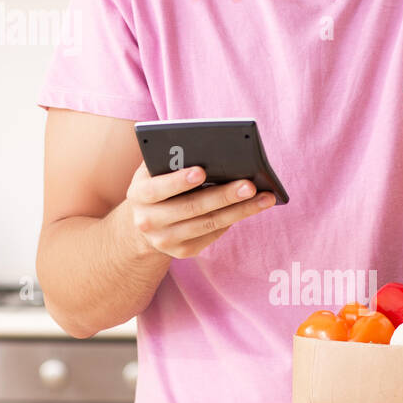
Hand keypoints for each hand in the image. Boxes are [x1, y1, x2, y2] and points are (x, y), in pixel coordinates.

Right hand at [124, 161, 275, 258]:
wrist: (142, 222)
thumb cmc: (156, 184)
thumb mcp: (152, 171)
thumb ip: (169, 160)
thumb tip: (205, 150)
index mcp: (139, 195)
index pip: (158, 188)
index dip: (178, 181)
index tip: (202, 171)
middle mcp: (148, 221)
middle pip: (191, 208)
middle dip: (223, 196)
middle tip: (249, 185)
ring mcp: (165, 240)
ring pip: (208, 224)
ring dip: (239, 211)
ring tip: (264, 198)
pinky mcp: (182, 252)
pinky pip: (212, 235)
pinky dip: (232, 220)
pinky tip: (251, 208)